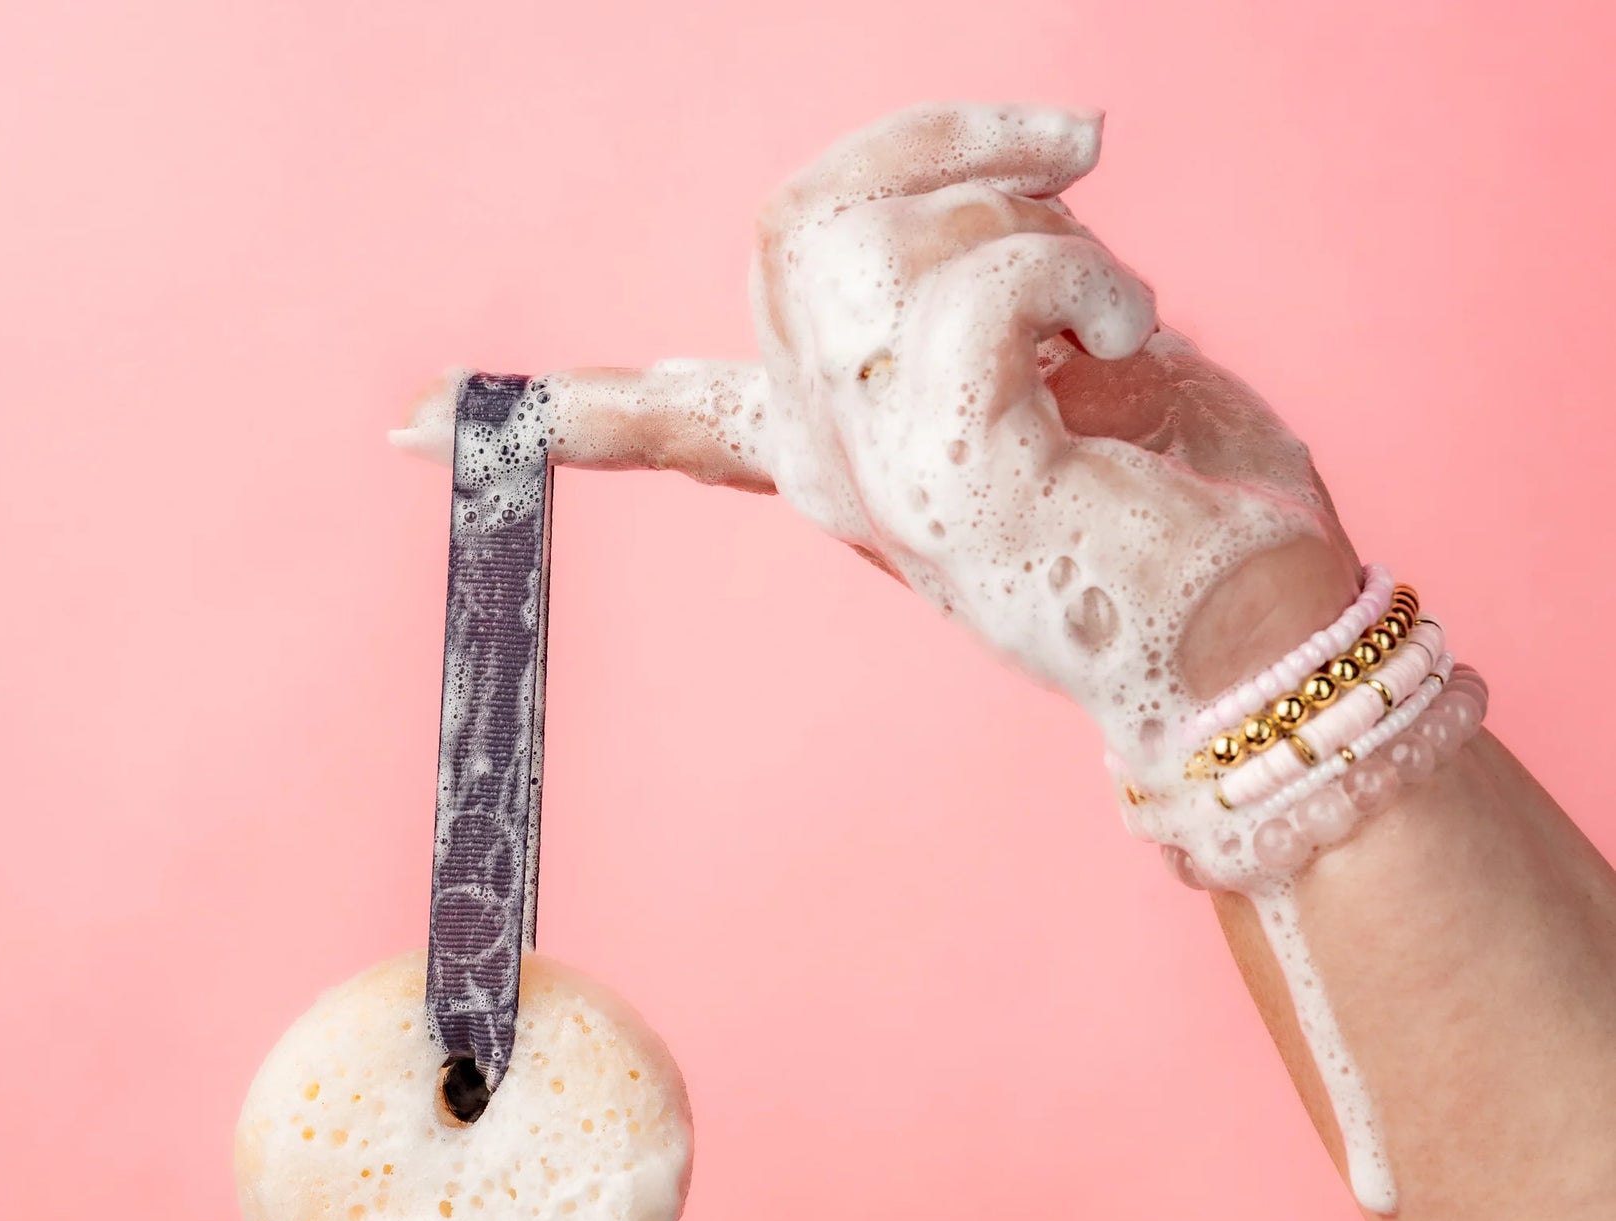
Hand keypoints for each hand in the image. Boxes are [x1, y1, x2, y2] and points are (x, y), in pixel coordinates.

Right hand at [396, 102, 1360, 784]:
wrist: (1255, 636)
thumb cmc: (1184, 503)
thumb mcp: (1065, 363)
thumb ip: (981, 291)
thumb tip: (996, 188)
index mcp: (839, 460)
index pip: (663, 420)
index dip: (556, 404)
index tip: (408, 430)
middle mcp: (831, 479)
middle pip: (789, 225)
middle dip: (939, 142)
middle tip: (1066, 156)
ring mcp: (872, 485)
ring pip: (875, 238)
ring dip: (1035, 216)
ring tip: (1113, 314)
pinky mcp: (940, 481)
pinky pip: (978, 283)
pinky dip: (1082, 275)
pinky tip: (1125, 346)